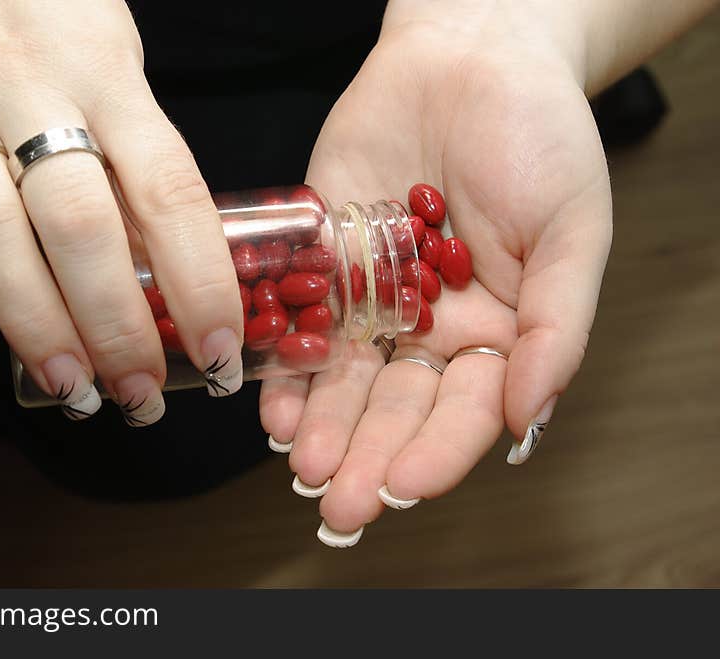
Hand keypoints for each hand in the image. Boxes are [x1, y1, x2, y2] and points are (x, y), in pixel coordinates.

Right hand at [0, 0, 243, 423]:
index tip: (219, 351)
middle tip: (140, 396)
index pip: (168, 191)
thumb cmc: (49, 10)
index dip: (200, 282)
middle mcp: (27, 86)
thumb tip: (166, 268)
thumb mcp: (117, 62)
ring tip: (69, 386)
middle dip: (116, 326)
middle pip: (78, 226)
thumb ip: (136, 154)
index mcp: (107, 73)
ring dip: (32, 322)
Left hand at [260, 1, 611, 542]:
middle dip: (369, 457)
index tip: (405, 486)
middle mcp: (432, 328)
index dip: (437, 451)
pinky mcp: (327, 263)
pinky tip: (273, 403)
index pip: (466, 411)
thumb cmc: (539, 135)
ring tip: (301, 465)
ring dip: (323, 426)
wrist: (468, 56)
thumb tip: (532, 417)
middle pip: (398, 408)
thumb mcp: (573, 227)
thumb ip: (558, 324)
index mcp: (498, 331)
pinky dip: (289, 364)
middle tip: (339, 505)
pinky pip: (304, 323)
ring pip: (346, 379)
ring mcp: (375, 299)